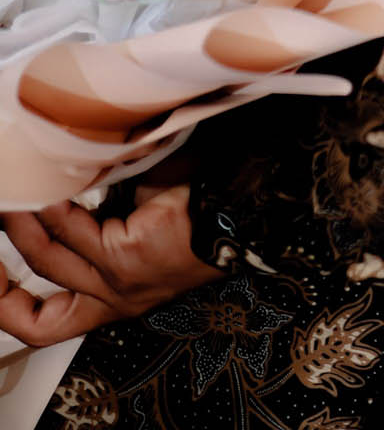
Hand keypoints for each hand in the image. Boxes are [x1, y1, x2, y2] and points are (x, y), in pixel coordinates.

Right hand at [0, 183, 219, 344]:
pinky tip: (45, 182)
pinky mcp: (125, 256)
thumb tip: (67, 178)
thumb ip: (97, 216)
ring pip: (46, 259)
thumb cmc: (197, 208)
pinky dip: (52, 204)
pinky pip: (72, 229)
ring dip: (19, 226)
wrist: (241, 206)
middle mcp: (111, 300)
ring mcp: (117, 282)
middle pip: (34, 306)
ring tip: (9, 195)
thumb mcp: (136, 225)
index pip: (46, 324)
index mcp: (112, 299)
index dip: (10, 309)